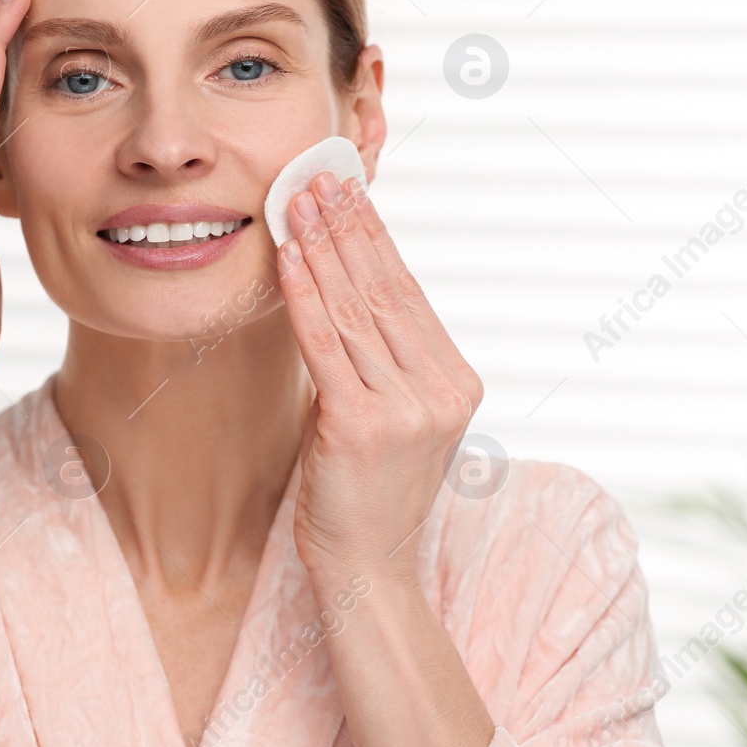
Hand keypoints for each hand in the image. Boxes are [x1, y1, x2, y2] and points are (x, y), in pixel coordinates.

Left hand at [278, 171, 483, 584]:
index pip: (408, 294)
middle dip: (347, 227)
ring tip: (298, 200)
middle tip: (320, 176)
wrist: (368, 570)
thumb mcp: (390, 418)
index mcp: (457, 383)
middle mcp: (441, 390)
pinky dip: (304, 294)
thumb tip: (344, 288)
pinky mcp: (362, 425)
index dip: (375, 238)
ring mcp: (407, 408)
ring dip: (322, 247)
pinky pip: (326, 344)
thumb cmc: (366, 493)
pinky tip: (289, 257)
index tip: (349, 191)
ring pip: (355, 309)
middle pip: (384, 290)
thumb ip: (381, 361)